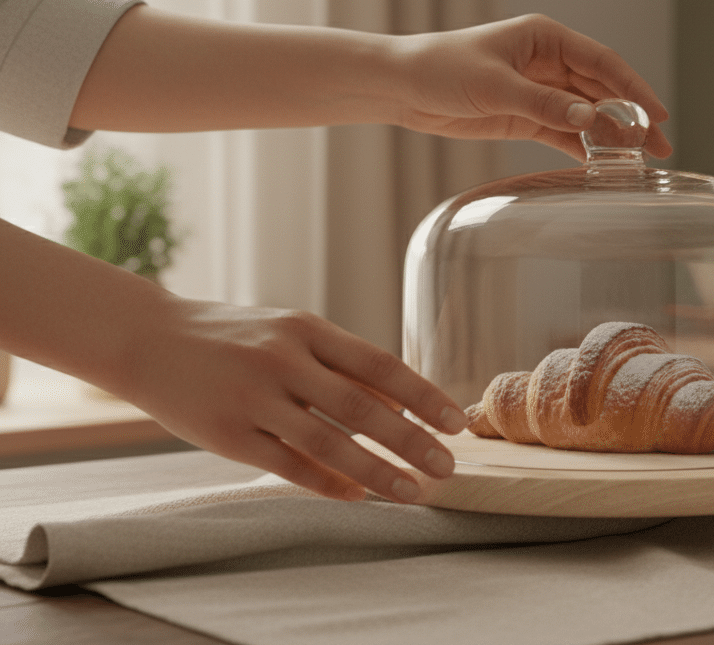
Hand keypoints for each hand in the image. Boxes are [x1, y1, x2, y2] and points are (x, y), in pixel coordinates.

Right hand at [117, 297, 465, 502]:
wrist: (147, 339)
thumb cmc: (235, 338)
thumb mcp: (291, 334)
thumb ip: (343, 366)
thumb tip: (402, 403)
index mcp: (306, 329)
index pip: (379, 365)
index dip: (422, 395)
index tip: (456, 423)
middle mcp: (282, 361)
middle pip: (360, 407)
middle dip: (410, 441)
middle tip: (446, 467)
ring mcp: (253, 399)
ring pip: (328, 443)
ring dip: (376, 472)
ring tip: (411, 492)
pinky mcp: (227, 436)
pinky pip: (288, 466)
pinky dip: (328, 484)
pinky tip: (358, 495)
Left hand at [390, 14, 671, 160]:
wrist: (401, 86)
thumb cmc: (441, 68)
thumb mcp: (495, 85)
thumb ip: (544, 104)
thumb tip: (592, 119)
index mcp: (546, 38)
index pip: (603, 63)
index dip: (635, 89)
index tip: (659, 114)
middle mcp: (548, 62)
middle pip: (602, 91)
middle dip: (633, 118)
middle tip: (661, 147)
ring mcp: (539, 91)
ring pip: (587, 115)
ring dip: (612, 137)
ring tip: (640, 163)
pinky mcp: (525, 118)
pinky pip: (564, 133)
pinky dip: (584, 148)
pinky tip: (602, 166)